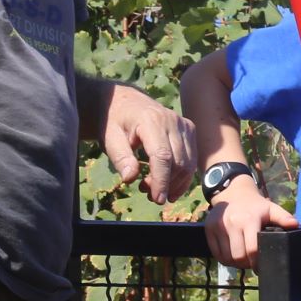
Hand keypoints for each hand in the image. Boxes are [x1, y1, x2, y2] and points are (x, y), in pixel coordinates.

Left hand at [96, 84, 197, 202]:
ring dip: (175, 183)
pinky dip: (183, 176)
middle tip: (147, 194)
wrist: (124, 101)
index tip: (157, 199)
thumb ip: (120, 157)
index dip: (162, 180)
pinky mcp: (189, 130)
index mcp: (151, 120)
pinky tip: (169, 184)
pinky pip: (192, 158)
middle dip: (167, 184)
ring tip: (154, 190)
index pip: (163, 156)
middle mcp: (172, 121)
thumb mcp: (109, 138)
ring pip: (188, 163)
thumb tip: (130, 178)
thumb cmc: (114, 120)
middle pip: (179, 162)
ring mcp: (184, 125)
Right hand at [199, 176, 297, 267]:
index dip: (257, 262)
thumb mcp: (271, 209)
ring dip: (235, 263)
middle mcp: (232, 223)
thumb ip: (283, 218)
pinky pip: (216, 253)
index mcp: (249, 220)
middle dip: (246, 264)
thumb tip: (295, 225)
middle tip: (252, 263)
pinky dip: (225, 259)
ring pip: (226, 257)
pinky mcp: (208, 229)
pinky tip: (233, 256)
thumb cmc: (256, 206)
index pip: (252, 249)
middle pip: (238, 256)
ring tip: (243, 259)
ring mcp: (218, 226)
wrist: (233, 193)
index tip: (261, 267)